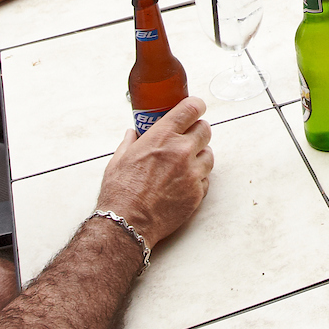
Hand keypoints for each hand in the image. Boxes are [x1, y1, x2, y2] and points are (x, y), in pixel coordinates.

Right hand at [98, 98, 213, 244]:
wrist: (128, 223)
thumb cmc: (120, 192)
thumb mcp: (119, 159)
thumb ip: (130, 142)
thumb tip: (132, 133)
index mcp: (162, 136)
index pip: (192, 108)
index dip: (196, 106)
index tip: (196, 108)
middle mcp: (181, 151)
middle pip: (205, 130)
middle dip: (197, 131)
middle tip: (188, 137)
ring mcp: (192, 172)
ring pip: (209, 154)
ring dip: (200, 155)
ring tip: (185, 162)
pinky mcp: (197, 193)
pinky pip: (206, 178)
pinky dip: (198, 178)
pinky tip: (183, 182)